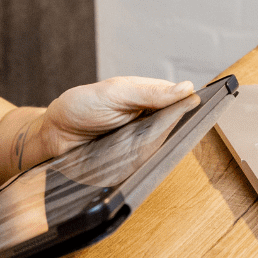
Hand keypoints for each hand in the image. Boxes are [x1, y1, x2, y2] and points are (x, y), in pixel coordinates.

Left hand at [27, 76, 198, 165]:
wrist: (52, 136)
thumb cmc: (80, 107)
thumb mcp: (114, 93)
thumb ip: (149, 92)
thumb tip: (186, 88)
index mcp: (148, 98)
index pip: (181, 101)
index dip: (193, 106)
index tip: (204, 108)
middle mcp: (149, 122)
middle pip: (177, 129)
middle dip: (179, 132)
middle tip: (175, 130)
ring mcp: (141, 145)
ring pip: (164, 151)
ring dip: (163, 152)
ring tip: (155, 148)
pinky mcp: (132, 166)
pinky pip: (147, 169)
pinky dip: (148, 168)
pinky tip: (146, 166)